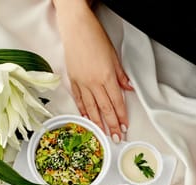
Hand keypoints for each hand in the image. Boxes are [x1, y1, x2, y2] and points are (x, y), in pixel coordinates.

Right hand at [53, 0, 132, 141]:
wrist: (75, 28)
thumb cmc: (95, 38)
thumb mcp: (114, 56)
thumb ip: (121, 75)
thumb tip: (128, 89)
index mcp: (106, 77)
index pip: (116, 102)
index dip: (121, 117)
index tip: (124, 128)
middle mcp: (94, 83)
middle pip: (105, 109)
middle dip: (111, 126)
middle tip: (115, 138)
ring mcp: (82, 84)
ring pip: (91, 109)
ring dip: (97, 123)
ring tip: (102, 134)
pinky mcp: (72, 82)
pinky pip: (78, 101)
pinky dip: (83, 112)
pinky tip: (87, 120)